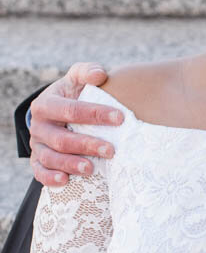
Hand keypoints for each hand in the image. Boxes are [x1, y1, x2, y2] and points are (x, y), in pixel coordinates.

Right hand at [30, 63, 121, 187]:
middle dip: (87, 144)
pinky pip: (39, 172)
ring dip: (71, 164)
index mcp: (46, 104)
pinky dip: (50, 178)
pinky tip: (65, 181)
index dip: (95, 114)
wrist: (57, 112)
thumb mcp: (77, 79)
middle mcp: (39, 126)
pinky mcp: (38, 161)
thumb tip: (100, 75)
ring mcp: (37, 145)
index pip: (71, 109)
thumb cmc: (74, 94)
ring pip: (51, 157)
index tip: (120, 118)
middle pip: (61, 138)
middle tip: (111, 150)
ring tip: (91, 169)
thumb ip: (87, 72)